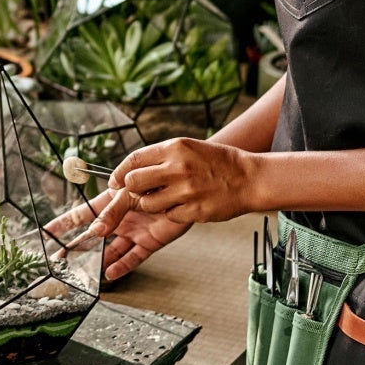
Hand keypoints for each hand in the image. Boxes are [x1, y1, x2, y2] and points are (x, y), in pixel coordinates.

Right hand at [45, 189, 191, 280]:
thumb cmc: (153, 182)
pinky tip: (110, 274)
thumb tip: (95, 232)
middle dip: (75, 248)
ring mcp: (133, 232)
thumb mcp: (126, 193)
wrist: (182, 186)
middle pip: (92, 237)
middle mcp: (119, 219)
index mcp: (109, 203)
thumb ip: (111, 212)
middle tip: (60, 260)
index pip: (81, 215)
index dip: (63, 224)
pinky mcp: (150, 242)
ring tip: (84, 274)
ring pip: (111, 250)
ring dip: (98, 261)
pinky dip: (122, 266)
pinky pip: (133, 257)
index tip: (47, 233)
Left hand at [88, 136, 260, 240]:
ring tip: (166, 198)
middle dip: (132, 190)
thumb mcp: (187, 148)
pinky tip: (185, 204)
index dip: (119, 172)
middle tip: (140, 192)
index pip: (133, 160)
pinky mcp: (194, 210)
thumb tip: (130, 170)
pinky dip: (171, 213)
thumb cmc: (218, 162)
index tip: (115, 181)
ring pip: (147, 204)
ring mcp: (186, 191)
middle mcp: (178, 168)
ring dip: (150, 204)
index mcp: (174, 148)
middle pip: (133, 183)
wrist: (249, 178)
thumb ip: (160, 157)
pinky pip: (168, 216)